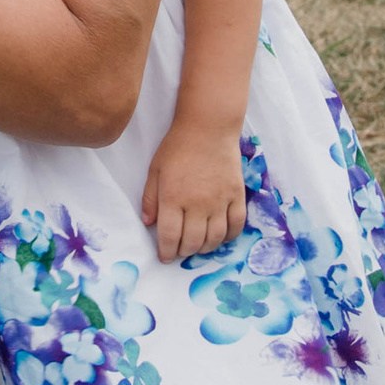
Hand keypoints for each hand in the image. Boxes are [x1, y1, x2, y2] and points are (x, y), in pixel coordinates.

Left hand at [141, 120, 248, 263]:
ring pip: (215, 238)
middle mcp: (198, 203)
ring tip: (198, 246)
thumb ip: (150, 198)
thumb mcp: (155, 170)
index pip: (170, 237)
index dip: (166, 252)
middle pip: (193, 242)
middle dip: (184, 252)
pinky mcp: (236, 195)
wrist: (208, 127)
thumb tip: (148, 223)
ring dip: (205, 248)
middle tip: (180, 250)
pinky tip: (220, 237)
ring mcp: (220, 200)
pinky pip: (236, 225)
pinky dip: (229, 236)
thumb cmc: (177, 146)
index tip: (165, 257)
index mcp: (174, 198)